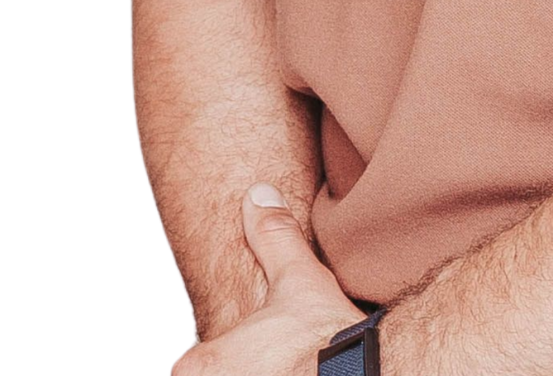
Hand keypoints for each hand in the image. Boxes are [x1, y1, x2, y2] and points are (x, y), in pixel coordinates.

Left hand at [173, 185, 368, 373]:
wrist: (358, 375)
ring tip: (292, 365)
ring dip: (262, 373)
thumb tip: (259, 195)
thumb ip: (273, 237)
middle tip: (276, 357)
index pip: (194, 363)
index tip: (254, 348)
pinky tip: (309, 372)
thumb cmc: (321, 339)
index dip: (224, 355)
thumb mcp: (299, 279)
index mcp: (204, 365)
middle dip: (243, 367)